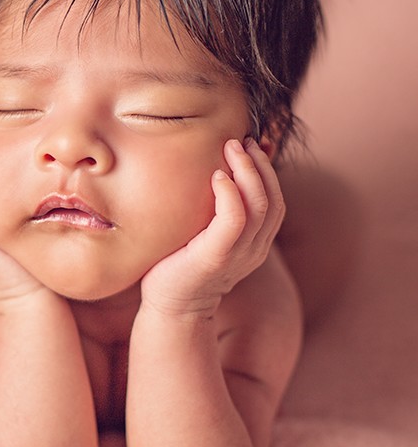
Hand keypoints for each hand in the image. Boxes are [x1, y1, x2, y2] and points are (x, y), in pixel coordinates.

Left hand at [140, 138, 284, 317]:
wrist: (171, 307)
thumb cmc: (180, 266)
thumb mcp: (205, 234)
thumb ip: (216, 212)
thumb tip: (215, 174)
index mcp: (256, 242)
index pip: (275, 200)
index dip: (267, 170)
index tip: (251, 143)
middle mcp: (255, 247)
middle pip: (273, 198)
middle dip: (259, 164)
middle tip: (240, 139)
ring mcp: (239, 253)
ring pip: (260, 205)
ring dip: (248, 171)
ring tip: (231, 147)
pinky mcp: (216, 256)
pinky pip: (234, 220)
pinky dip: (230, 195)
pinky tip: (218, 176)